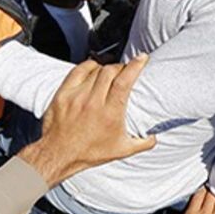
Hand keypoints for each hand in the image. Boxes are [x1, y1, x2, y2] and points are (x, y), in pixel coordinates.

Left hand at [19, 56, 156, 185]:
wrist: (58, 155)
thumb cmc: (89, 153)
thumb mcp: (122, 151)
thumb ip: (143, 143)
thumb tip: (155, 136)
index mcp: (110, 113)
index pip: (124, 81)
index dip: (135, 66)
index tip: (142, 58)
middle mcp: (93, 102)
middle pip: (110, 71)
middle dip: (122, 66)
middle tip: (126, 70)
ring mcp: (76, 97)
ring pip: (96, 70)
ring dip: (107, 68)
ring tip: (111, 72)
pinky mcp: (63, 95)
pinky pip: (78, 71)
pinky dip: (89, 66)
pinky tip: (94, 69)